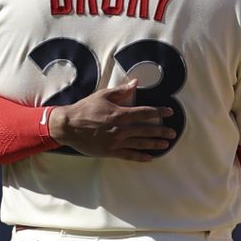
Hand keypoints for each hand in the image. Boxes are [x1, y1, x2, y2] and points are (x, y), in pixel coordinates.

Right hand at [48, 80, 175, 161]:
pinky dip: (140, 156)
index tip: (169, 112)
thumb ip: (121, 90)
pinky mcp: (110, 151)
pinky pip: (129, 155)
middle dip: (161, 131)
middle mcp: (121, 129)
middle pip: (146, 130)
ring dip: (154, 143)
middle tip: (173, 132)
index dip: (159, 112)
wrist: (68, 126)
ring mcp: (116, 141)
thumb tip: (135, 83)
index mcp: (120, 114)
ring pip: (140, 143)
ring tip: (165, 144)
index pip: (145, 112)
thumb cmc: (84, 109)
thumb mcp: (102, 95)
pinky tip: (150, 157)